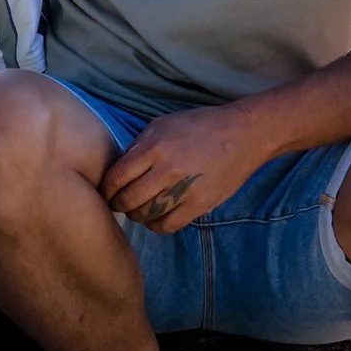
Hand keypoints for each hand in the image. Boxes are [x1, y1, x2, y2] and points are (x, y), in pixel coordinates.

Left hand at [100, 103, 273, 234]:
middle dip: (118, 205)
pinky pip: (169, 225)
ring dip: (137, 216)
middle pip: (129, 199)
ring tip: (138, 210)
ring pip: (147, 214)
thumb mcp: (162, 124)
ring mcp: (185, 189)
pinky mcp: (200, 204)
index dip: (106, 190)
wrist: (244, 134)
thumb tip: (119, 168)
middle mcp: (167, 169)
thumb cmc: (200, 126)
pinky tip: (156, 219)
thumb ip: (139, 146)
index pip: (116, 177)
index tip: (106, 193)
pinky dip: (156, 226)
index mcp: (154, 147)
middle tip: (119, 204)